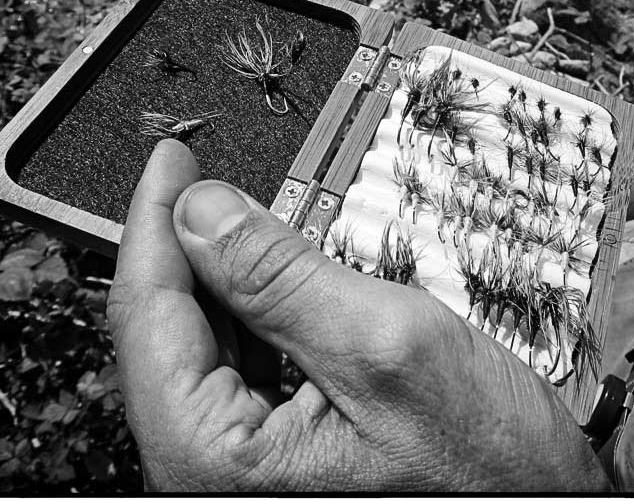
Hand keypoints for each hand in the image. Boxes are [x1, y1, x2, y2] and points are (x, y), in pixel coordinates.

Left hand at [107, 139, 610, 491]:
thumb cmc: (485, 468)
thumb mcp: (384, 343)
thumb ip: (279, 276)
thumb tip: (202, 213)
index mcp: (217, 459)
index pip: (148, 318)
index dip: (155, 223)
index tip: (171, 161)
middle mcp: (215, 471)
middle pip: (168, 331)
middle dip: (190, 247)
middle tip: (208, 180)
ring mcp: (243, 467)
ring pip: (203, 345)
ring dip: (225, 277)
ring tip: (251, 225)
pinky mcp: (274, 457)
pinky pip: (241, 370)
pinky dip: (256, 313)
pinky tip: (277, 282)